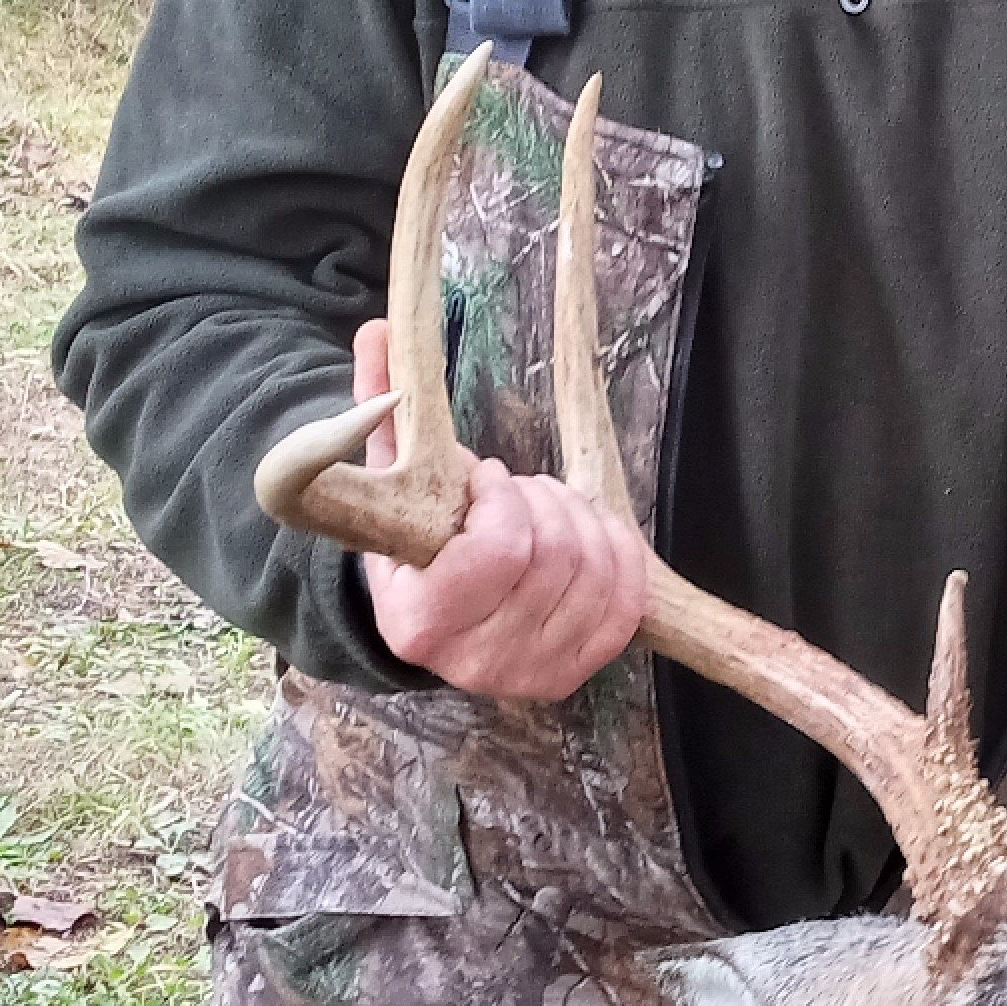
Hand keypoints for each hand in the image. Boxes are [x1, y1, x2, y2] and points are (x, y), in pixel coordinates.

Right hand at [347, 316, 650, 702]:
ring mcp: (531, 675)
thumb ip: (380, 407)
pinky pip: (626, 603)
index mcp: (420, 622)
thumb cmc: (410, 540)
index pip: (499, 546)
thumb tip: (380, 330)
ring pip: (596, 569)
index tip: (487, 475)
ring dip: (578, 520)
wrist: (431, 620)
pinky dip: (616, 554)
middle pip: (556, 552)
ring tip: (544, 510)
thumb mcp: (387, 478)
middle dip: (542, 499)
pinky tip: (585, 534)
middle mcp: (477, 663)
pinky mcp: (575, 674)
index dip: (503, 494)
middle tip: (518, 491)